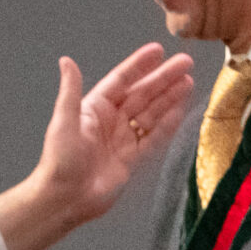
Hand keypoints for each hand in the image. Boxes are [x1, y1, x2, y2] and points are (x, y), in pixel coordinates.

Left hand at [0, 43, 195, 249]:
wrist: (66, 198)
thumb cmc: (61, 160)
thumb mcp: (64, 121)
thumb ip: (70, 90)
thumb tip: (66, 60)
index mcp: (95, 108)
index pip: (122, 81)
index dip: (140, 66)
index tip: (158, 51)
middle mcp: (111, 120)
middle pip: (142, 94)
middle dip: (163, 79)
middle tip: (186, 63)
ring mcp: (123, 139)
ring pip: (151, 113)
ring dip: (170, 98)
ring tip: (189, 81)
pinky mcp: (132, 158)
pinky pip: (154, 137)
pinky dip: (168, 124)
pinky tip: (181, 110)